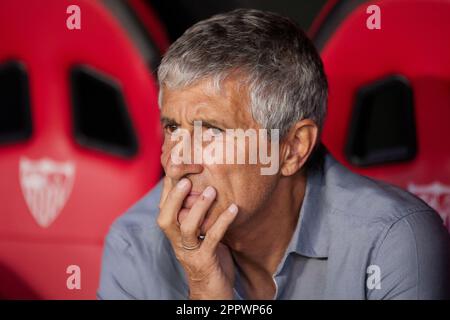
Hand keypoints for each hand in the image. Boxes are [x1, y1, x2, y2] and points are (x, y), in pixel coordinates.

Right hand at [157, 176, 238, 298]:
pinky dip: (222, 222)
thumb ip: (197, 210)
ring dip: (198, 208)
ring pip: (186, 228)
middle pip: (165, 216)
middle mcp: (176, 241)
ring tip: (212, 190)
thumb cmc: (207, 254)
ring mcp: (189, 252)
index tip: (182, 164)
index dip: (170, 184)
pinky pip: (212, 239)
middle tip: (187, 179)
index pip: (164, 203)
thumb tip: (206, 179)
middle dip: (174, 196)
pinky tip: (234, 208)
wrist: (212, 289)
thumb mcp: (199, 229)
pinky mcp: (205, 261)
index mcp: (173, 230)